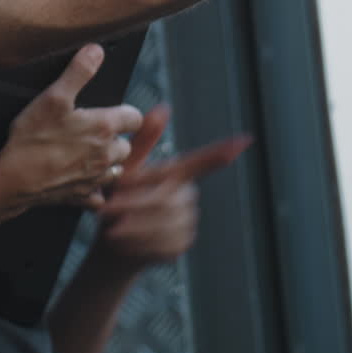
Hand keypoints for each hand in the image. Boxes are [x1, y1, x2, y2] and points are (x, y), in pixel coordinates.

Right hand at [0, 44, 141, 208]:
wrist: (13, 179)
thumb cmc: (33, 139)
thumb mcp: (54, 95)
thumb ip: (79, 71)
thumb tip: (96, 51)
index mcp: (104, 128)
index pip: (134, 117)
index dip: (126, 112)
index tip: (116, 110)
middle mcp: (105, 154)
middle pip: (125, 145)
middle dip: (116, 137)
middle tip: (96, 130)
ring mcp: (94, 178)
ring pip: (115, 169)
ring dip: (108, 162)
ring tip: (90, 153)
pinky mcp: (81, 195)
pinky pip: (98, 196)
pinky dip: (95, 190)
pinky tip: (83, 181)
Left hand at [92, 105, 250, 274]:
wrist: (109, 246)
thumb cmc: (115, 201)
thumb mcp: (124, 170)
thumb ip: (143, 141)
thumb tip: (164, 106)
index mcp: (175, 173)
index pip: (203, 161)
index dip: (222, 151)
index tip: (245, 139)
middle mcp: (188, 195)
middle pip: (166, 199)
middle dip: (134, 204)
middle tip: (106, 208)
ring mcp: (187, 222)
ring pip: (163, 222)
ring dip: (133, 225)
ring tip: (110, 227)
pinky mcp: (180, 245)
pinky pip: (162, 243)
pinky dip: (138, 244)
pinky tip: (123, 243)